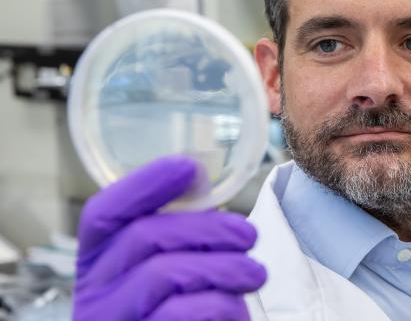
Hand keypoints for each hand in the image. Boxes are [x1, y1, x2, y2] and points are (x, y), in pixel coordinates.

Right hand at [73, 156, 266, 320]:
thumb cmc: (181, 311)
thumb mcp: (170, 270)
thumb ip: (178, 231)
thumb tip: (199, 177)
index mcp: (98, 263)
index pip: (103, 214)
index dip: (143, 184)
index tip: (189, 167)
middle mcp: (94, 292)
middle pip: (143, 236)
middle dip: (206, 228)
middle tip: (248, 235)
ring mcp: (112, 320)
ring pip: (165, 274)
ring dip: (222, 267)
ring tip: (254, 274)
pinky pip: (182, 313)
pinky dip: (220, 305)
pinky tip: (236, 308)